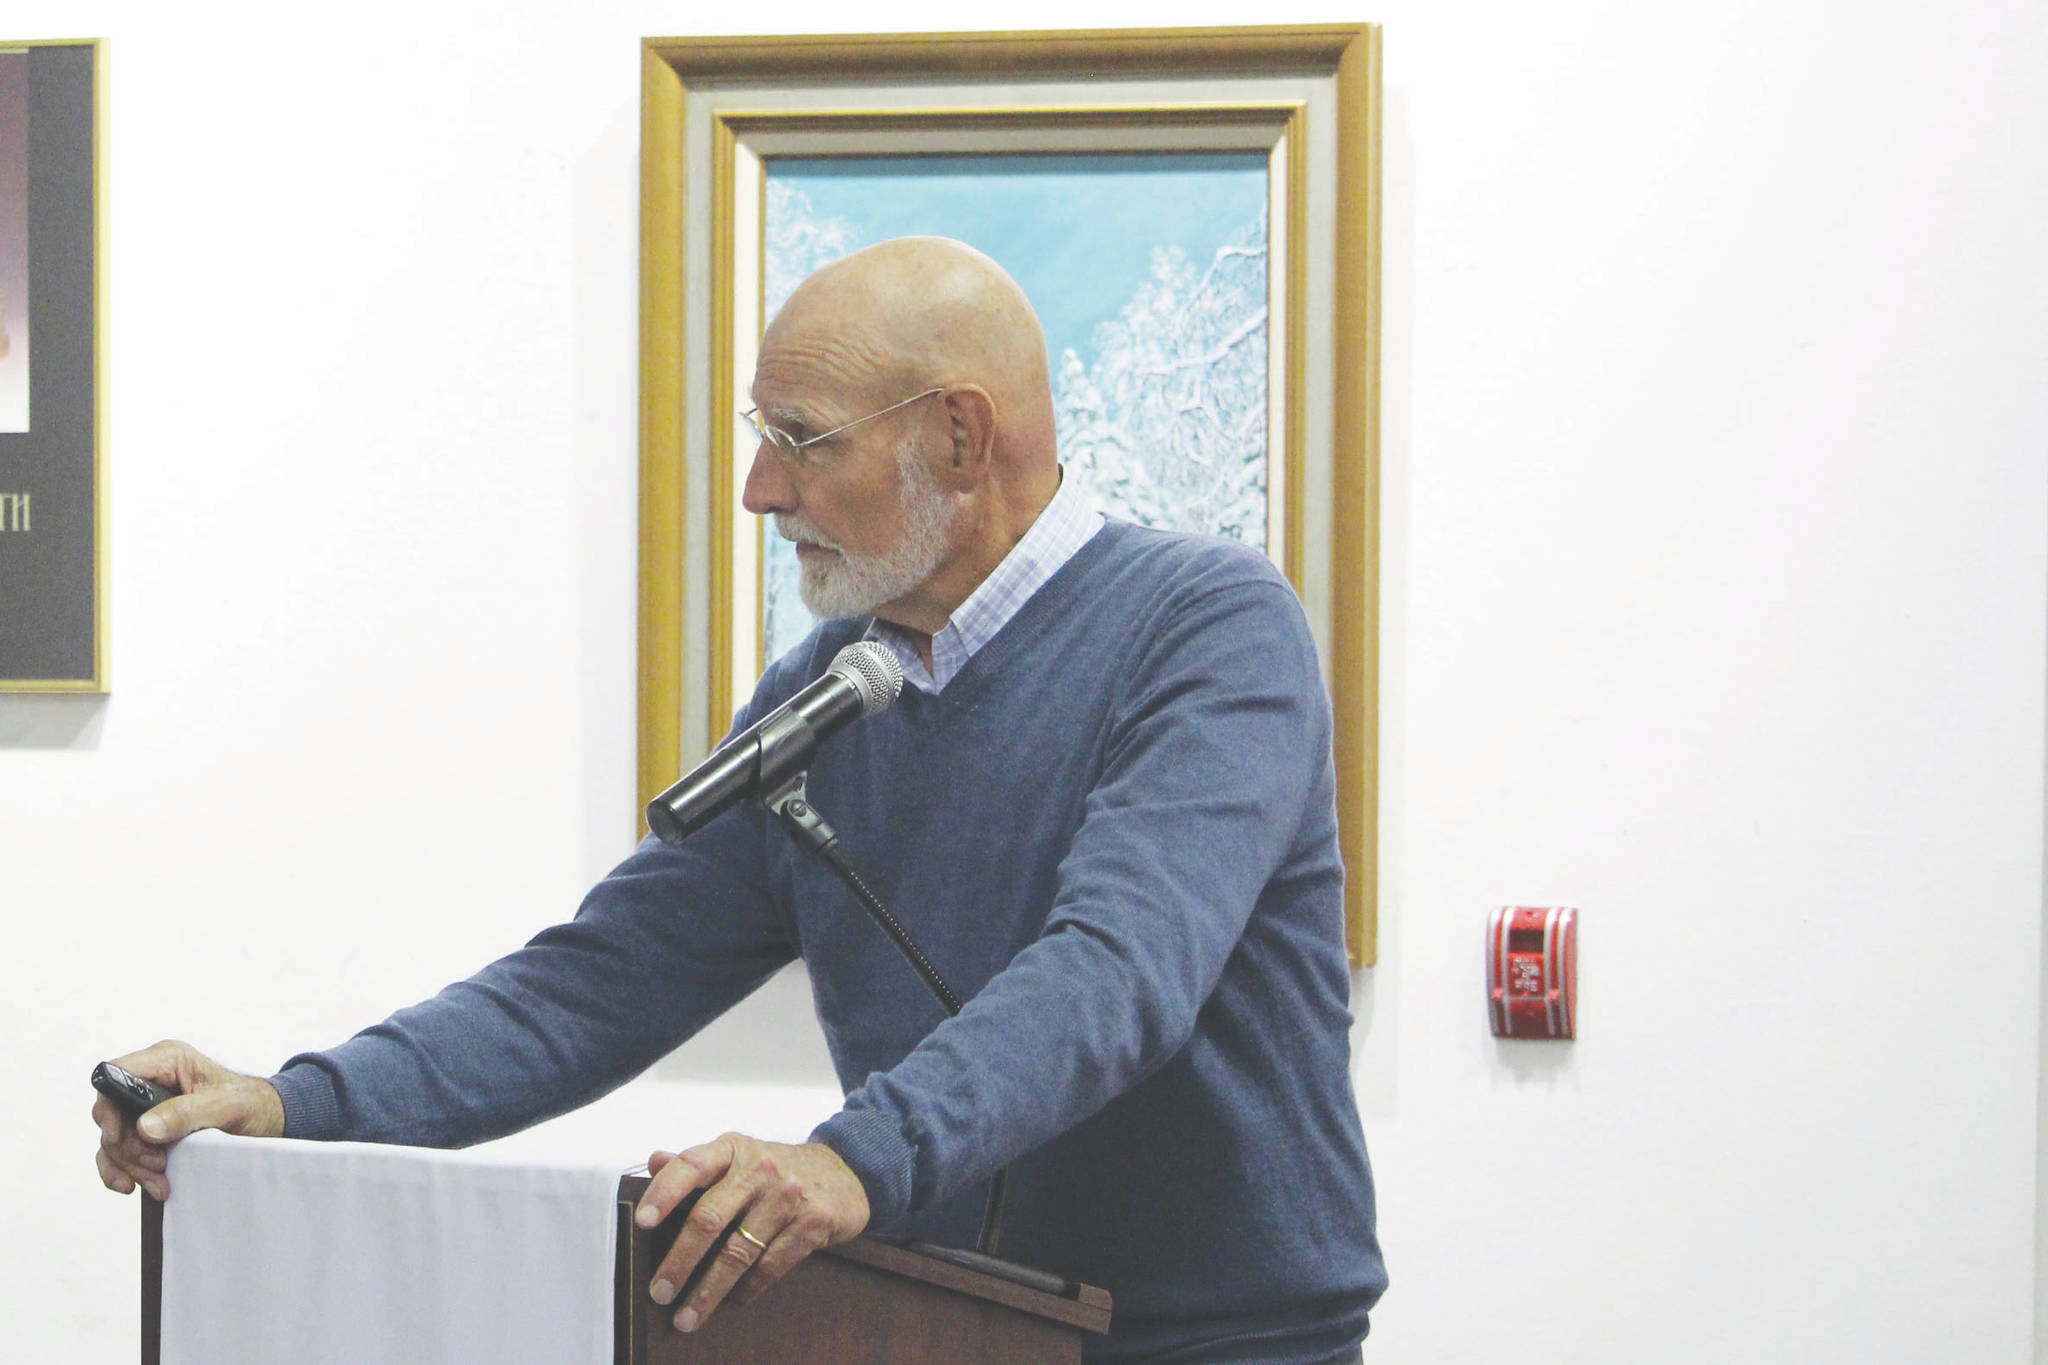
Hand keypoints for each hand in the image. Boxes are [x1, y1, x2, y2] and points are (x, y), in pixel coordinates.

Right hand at [92, 1040, 285, 1200]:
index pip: (115, 1075)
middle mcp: (150, 1080)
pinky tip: (135, 1185)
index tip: (117, 1137)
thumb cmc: (251, 1103)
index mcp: (167, 1060)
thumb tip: (144, 1127)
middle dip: (128, 1147)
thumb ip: (187, 1112)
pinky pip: (117, 1152)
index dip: (107, 1106)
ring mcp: (144, 1106)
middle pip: (110, 1114)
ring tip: (159, 1181)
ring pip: (113, 1138)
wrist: (265, 1122)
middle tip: (157, 1164)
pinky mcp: (145, 1129)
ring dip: (130, 1165)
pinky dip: (123, 1171)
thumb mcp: (228, 1105)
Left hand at [633, 1133, 868, 1333]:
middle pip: (709, 1218)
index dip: (664, 1193)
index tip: (641, 1222)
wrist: (844, 1172)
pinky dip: (747, 1289)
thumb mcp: (737, 1156)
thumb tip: (653, 1161)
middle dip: (680, 1261)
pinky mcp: (814, 1222)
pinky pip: (771, 1266)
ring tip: (687, 1316)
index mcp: (733, 1149)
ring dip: (709, 1290)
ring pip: (738, 1252)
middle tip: (659, 1292)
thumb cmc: (776, 1168)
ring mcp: (789, 1195)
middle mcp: (760, 1168)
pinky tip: (731, 1302)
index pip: (691, 1165)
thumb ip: (695, 1163)